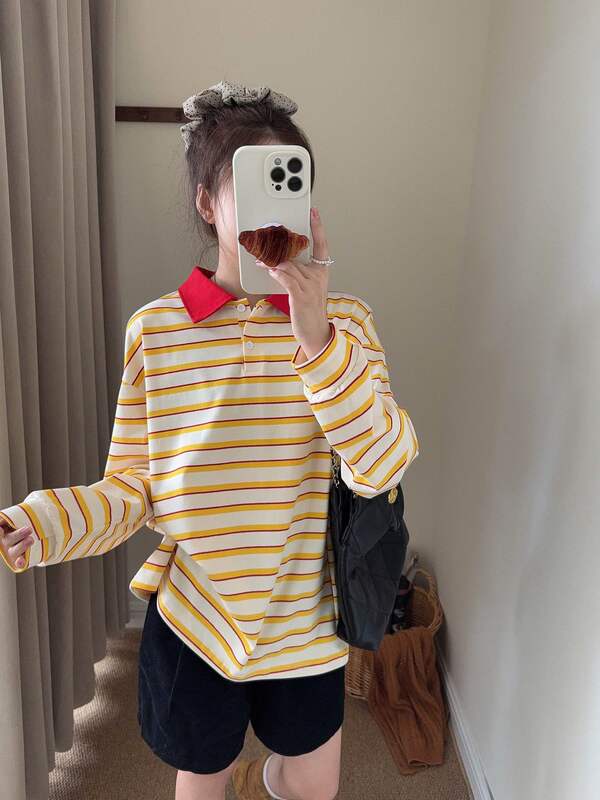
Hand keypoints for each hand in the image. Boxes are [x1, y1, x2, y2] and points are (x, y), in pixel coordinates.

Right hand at [0, 519, 34, 569]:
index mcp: (2, 532)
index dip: (0, 532)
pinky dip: (20, 562)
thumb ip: (8, 517)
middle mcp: (5, 543)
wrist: (30, 533)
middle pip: (8, 540)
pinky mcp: (19, 559)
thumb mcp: (14, 518)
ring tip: (31, 539)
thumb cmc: (19, 524)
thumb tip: (6, 515)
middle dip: (18, 535)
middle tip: (28, 529)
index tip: (0, 529)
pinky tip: (22, 561)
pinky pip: (18, 563)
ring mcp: (11, 552)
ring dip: (22, 546)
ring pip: (14, 551)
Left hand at [256, 207, 331, 360]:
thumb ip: (297, 273)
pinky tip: (267, 269)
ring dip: (272, 259)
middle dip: (281, 244)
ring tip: (260, 256)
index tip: (313, 212)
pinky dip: (275, 272)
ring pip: (288, 264)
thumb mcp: (307, 289)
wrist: (316, 333)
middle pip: (298, 253)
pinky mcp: (300, 296)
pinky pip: (285, 278)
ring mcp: (310, 286)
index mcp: (321, 272)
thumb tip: (279, 262)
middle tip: (268, 235)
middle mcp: (318, 276)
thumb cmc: (309, 311)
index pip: (322, 245)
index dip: (318, 227)